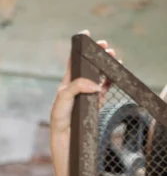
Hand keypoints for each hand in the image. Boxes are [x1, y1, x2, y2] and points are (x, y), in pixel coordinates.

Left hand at [50, 30, 116, 174]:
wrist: (66, 141)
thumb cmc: (60, 120)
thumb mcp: (63, 100)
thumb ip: (77, 87)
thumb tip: (95, 83)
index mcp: (67, 84)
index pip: (73, 62)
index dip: (79, 48)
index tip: (86, 34)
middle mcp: (77, 88)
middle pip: (90, 66)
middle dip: (98, 55)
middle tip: (106, 47)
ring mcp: (87, 95)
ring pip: (99, 76)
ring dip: (107, 67)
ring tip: (114, 59)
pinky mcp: (95, 104)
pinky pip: (105, 89)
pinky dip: (110, 81)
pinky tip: (114, 76)